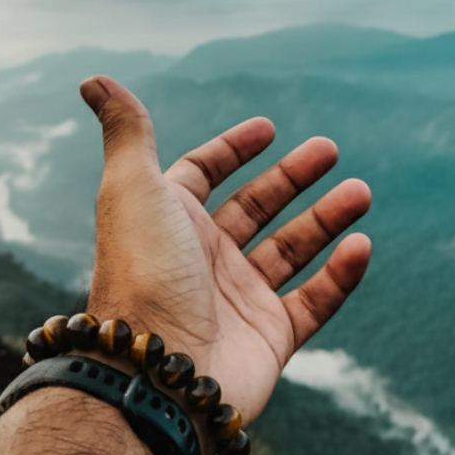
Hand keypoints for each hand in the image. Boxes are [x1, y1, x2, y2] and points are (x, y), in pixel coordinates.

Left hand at [80, 76, 371, 425]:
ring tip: (360, 191)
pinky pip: (314, 301)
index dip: (232, 149)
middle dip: (294, 177)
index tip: (268, 127)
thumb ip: (128, 131)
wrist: (154, 376)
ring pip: (292, 249)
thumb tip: (94, 78)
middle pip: (256, 207)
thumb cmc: (143, 273)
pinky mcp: (270, 339)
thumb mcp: (133, 188)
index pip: (202, 176)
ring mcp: (238, 300)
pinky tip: (361, 245)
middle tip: (330, 149)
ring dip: (327, 218)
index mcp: (169, 222)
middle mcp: (202, 258)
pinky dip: (340, 274)